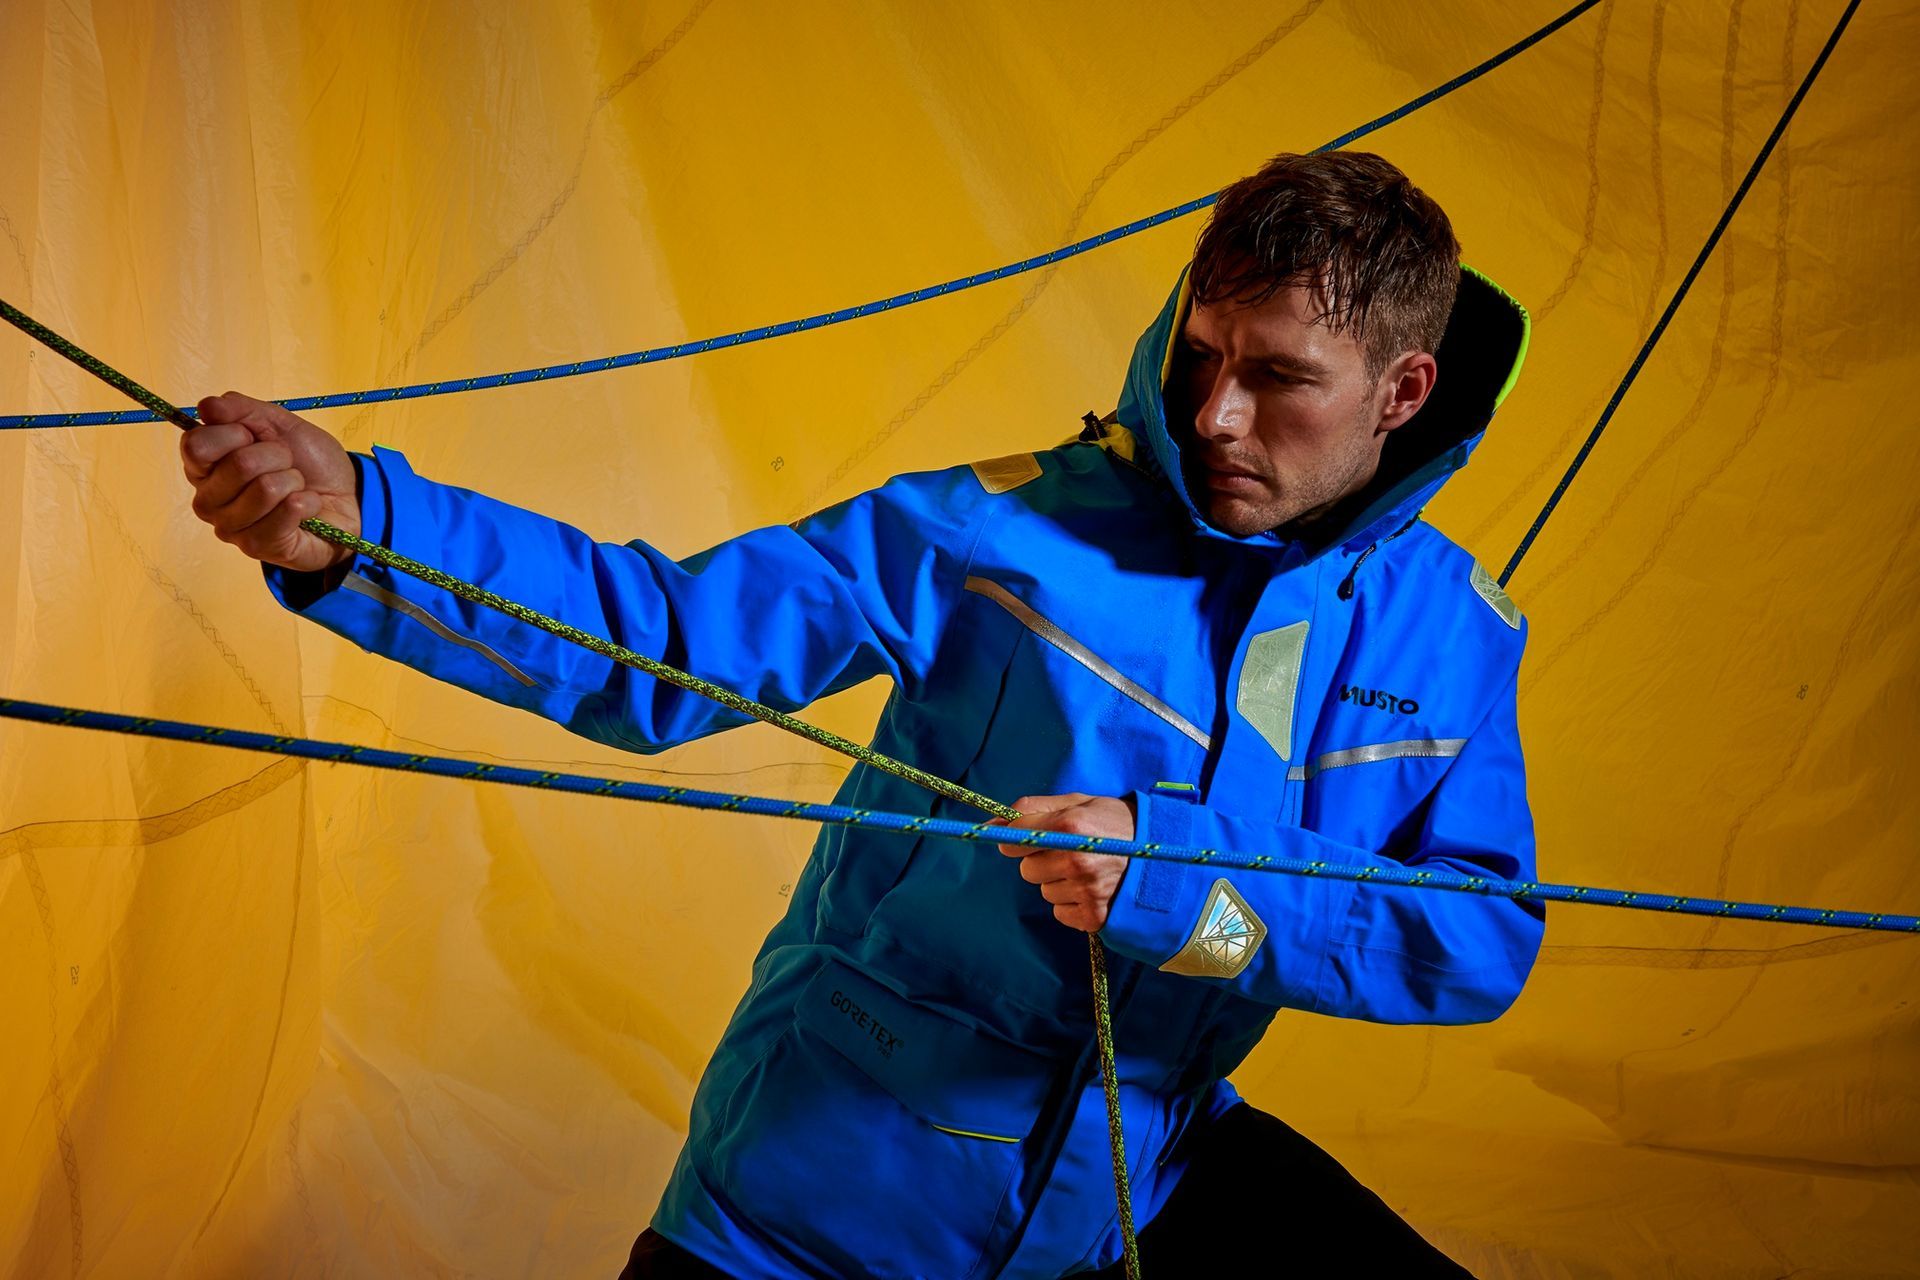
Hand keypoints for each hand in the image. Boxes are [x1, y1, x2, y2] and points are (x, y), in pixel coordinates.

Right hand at [180, 391, 358, 572]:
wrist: (347, 497)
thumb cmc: (307, 462)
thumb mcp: (277, 423)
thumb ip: (240, 410)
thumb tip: (207, 406)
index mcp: (203, 468)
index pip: (197, 445)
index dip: (235, 433)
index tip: (255, 437)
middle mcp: (208, 501)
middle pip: (238, 464)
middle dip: (277, 455)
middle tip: (286, 464)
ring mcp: (231, 528)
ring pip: (265, 488)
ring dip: (294, 480)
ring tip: (297, 487)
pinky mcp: (259, 548)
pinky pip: (287, 511)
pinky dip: (308, 501)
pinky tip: (307, 507)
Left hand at [995, 793, 1135, 932]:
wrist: (1162, 853)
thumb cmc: (1116, 823)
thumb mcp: (1080, 801)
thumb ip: (1033, 808)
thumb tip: (991, 823)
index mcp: (1071, 826)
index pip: (1015, 839)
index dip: (1018, 839)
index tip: (1026, 839)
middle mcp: (1076, 860)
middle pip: (1026, 870)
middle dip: (1041, 861)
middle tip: (1070, 852)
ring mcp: (1086, 891)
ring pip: (1044, 891)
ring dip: (1058, 882)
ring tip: (1087, 870)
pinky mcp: (1093, 916)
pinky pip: (1060, 911)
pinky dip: (1071, 902)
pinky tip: (1093, 888)